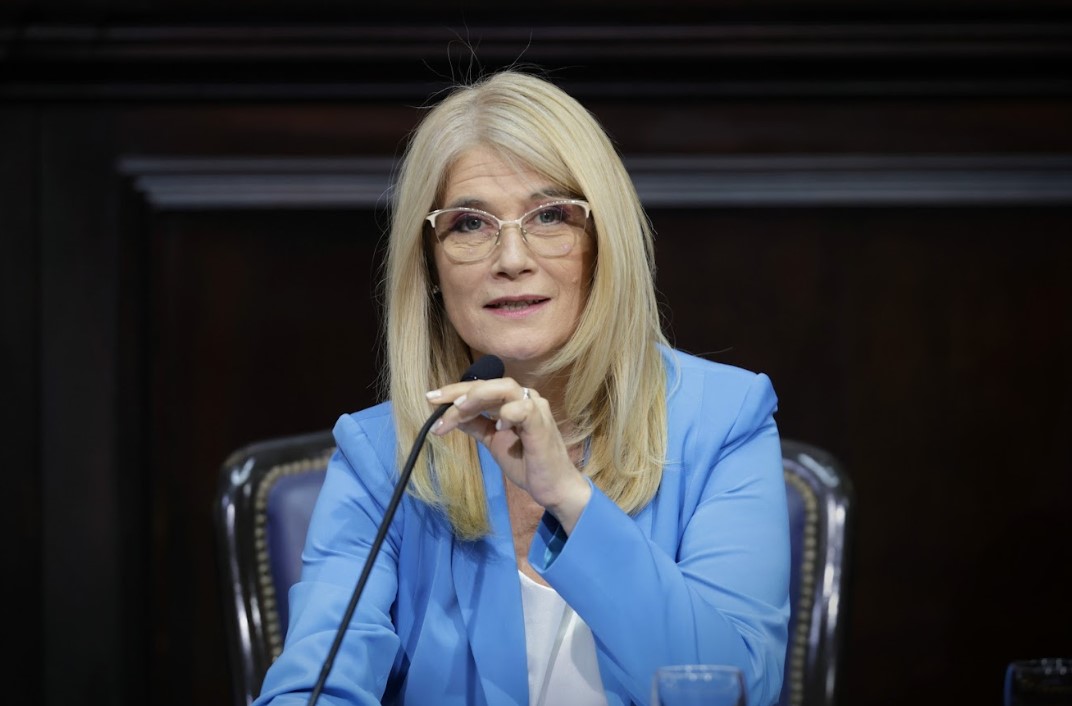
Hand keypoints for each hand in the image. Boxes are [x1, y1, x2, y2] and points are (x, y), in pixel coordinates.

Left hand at [426, 378, 590, 532]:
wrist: (552, 487)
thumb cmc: (527, 463)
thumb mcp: (494, 441)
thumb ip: (477, 426)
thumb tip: (451, 416)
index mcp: (513, 401)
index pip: (481, 389)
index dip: (455, 391)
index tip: (430, 399)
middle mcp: (525, 398)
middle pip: (490, 383)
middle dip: (460, 391)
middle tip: (437, 402)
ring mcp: (536, 409)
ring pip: (505, 388)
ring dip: (478, 397)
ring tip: (458, 410)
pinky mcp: (542, 424)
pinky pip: (523, 409)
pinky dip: (508, 413)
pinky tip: (497, 425)